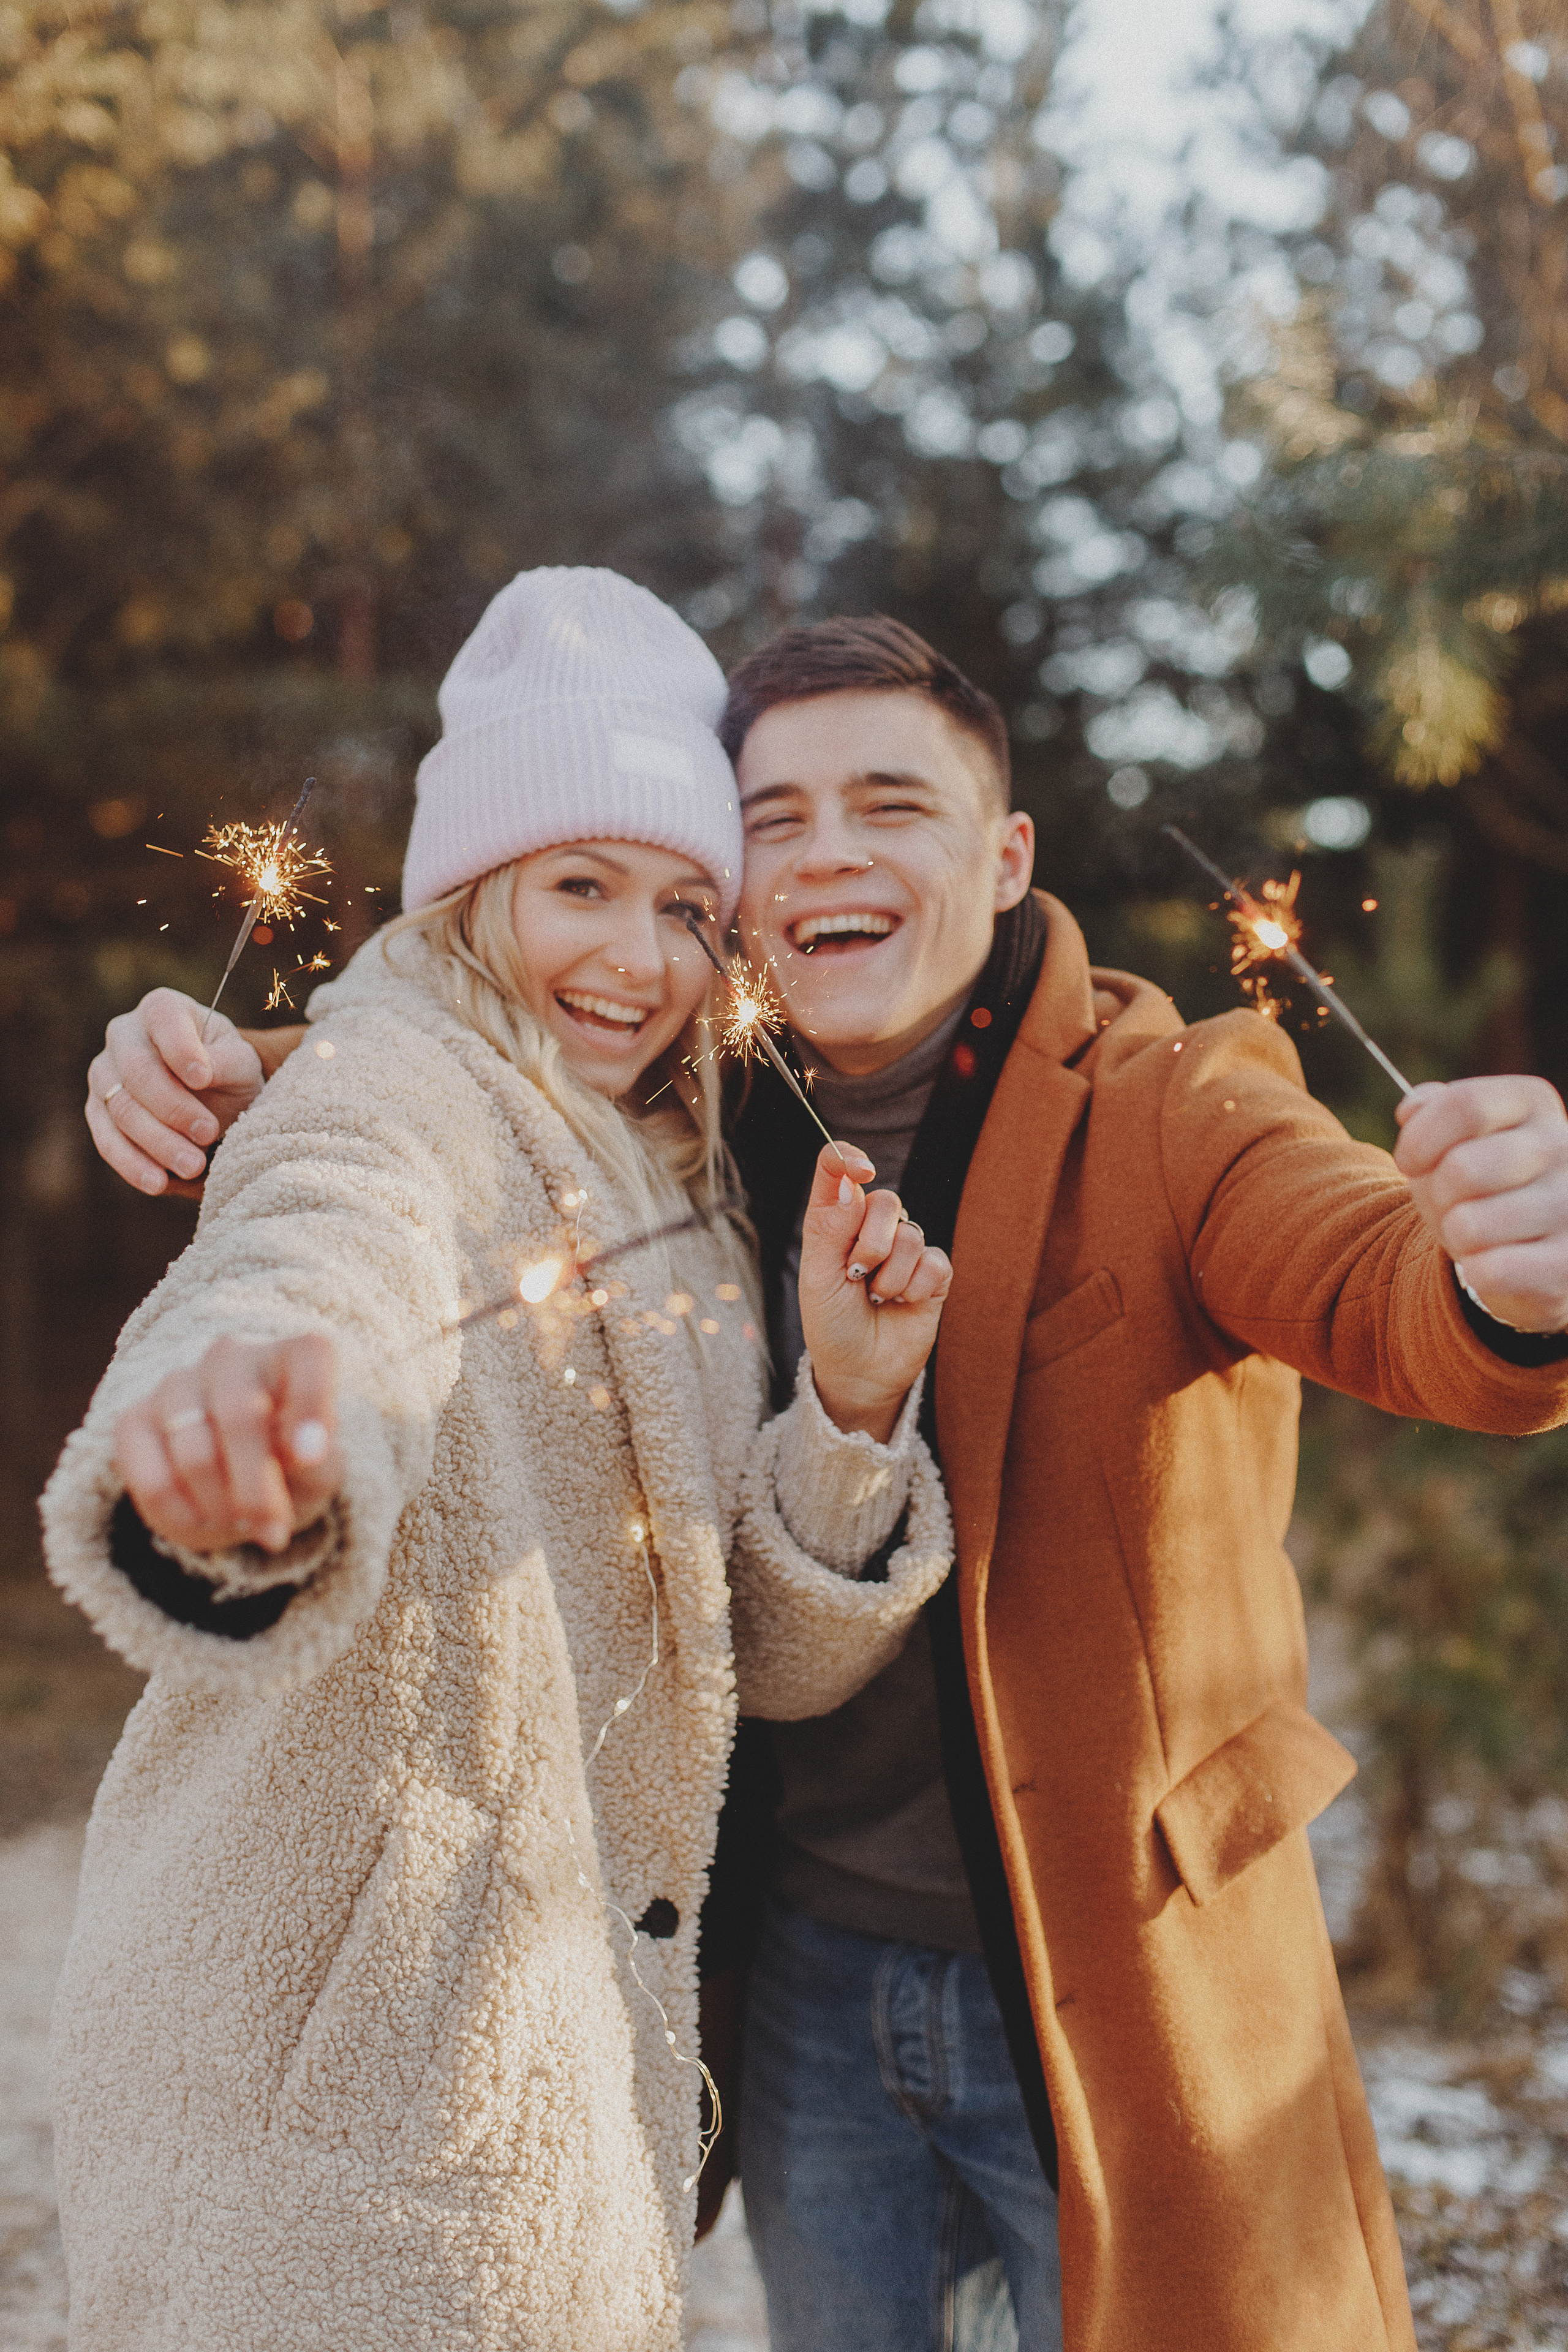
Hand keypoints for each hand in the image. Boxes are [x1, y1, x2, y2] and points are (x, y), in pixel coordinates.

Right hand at [87, 989, 263, 1197]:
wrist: (213, 1096)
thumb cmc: (228, 1070)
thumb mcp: (241, 1062)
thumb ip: (227, 1061)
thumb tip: (203, 1072)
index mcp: (162, 1010)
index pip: (164, 1021)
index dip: (181, 1050)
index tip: (203, 1078)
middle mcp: (124, 1035)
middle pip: (137, 1071)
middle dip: (173, 1107)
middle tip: (209, 1133)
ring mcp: (104, 1074)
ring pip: (121, 1110)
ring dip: (158, 1142)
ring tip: (194, 1166)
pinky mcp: (99, 1112)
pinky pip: (107, 1140)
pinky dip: (133, 1164)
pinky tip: (158, 1182)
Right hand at [114, 1334, 343, 1555]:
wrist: (240, 1481)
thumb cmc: (291, 1466)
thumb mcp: (318, 1470)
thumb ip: (316, 1462)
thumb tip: (302, 1455)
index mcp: (291, 1356)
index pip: (308, 1356)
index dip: (311, 1404)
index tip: (313, 1458)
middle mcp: (231, 1358)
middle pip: (240, 1416)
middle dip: (257, 1487)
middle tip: (273, 1530)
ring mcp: (177, 1384)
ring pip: (195, 1455)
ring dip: (222, 1507)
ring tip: (240, 1521)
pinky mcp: (133, 1420)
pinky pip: (152, 1481)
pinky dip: (182, 1518)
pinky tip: (205, 1522)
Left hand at [797, 1143, 952, 1443]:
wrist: (858, 1371)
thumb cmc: (831, 1324)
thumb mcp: (817, 1278)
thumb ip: (831, 1229)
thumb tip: (853, 1185)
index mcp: (834, 1221)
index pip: (837, 1171)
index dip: (847, 1158)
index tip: (861, 1169)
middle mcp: (871, 1228)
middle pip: (886, 1201)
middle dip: (871, 1244)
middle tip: (857, 1277)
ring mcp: (904, 1249)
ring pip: (911, 1234)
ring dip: (890, 1276)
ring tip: (876, 1298)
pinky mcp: (933, 1273)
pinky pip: (934, 1261)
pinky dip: (915, 1287)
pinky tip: (902, 1303)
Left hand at [1395, 1076, 1567, 1334]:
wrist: (1529, 1249)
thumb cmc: (1481, 1184)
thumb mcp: (1452, 1140)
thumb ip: (1430, 1112)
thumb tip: (1412, 1110)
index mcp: (1534, 1103)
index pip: (1466, 1105)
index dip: (1420, 1139)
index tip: (1408, 1163)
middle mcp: (1564, 1145)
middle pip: (1463, 1169)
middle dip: (1437, 1196)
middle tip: (1453, 1205)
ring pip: (1470, 1226)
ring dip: (1457, 1238)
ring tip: (1479, 1234)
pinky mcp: (1567, 1262)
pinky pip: (1490, 1272)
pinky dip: (1478, 1274)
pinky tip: (1497, 1264)